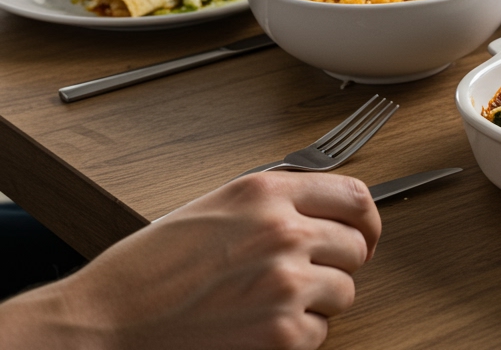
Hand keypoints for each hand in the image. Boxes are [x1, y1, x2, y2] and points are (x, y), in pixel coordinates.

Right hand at [0, 172, 380, 349]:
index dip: (367, 220)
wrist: (106, 320)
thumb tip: (327, 211)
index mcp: (266, 192)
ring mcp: (287, 282)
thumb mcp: (217, 207)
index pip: (356, 196)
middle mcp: (283, 231)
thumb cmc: (151, 266)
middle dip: (337, 264)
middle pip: (356, 246)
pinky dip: (296, 336)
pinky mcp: (283, 332)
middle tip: (303, 277)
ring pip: (344, 291)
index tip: (364, 235)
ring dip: (316, 302)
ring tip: (267, 303)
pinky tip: (255, 328)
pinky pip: (319, 333)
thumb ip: (275, 202)